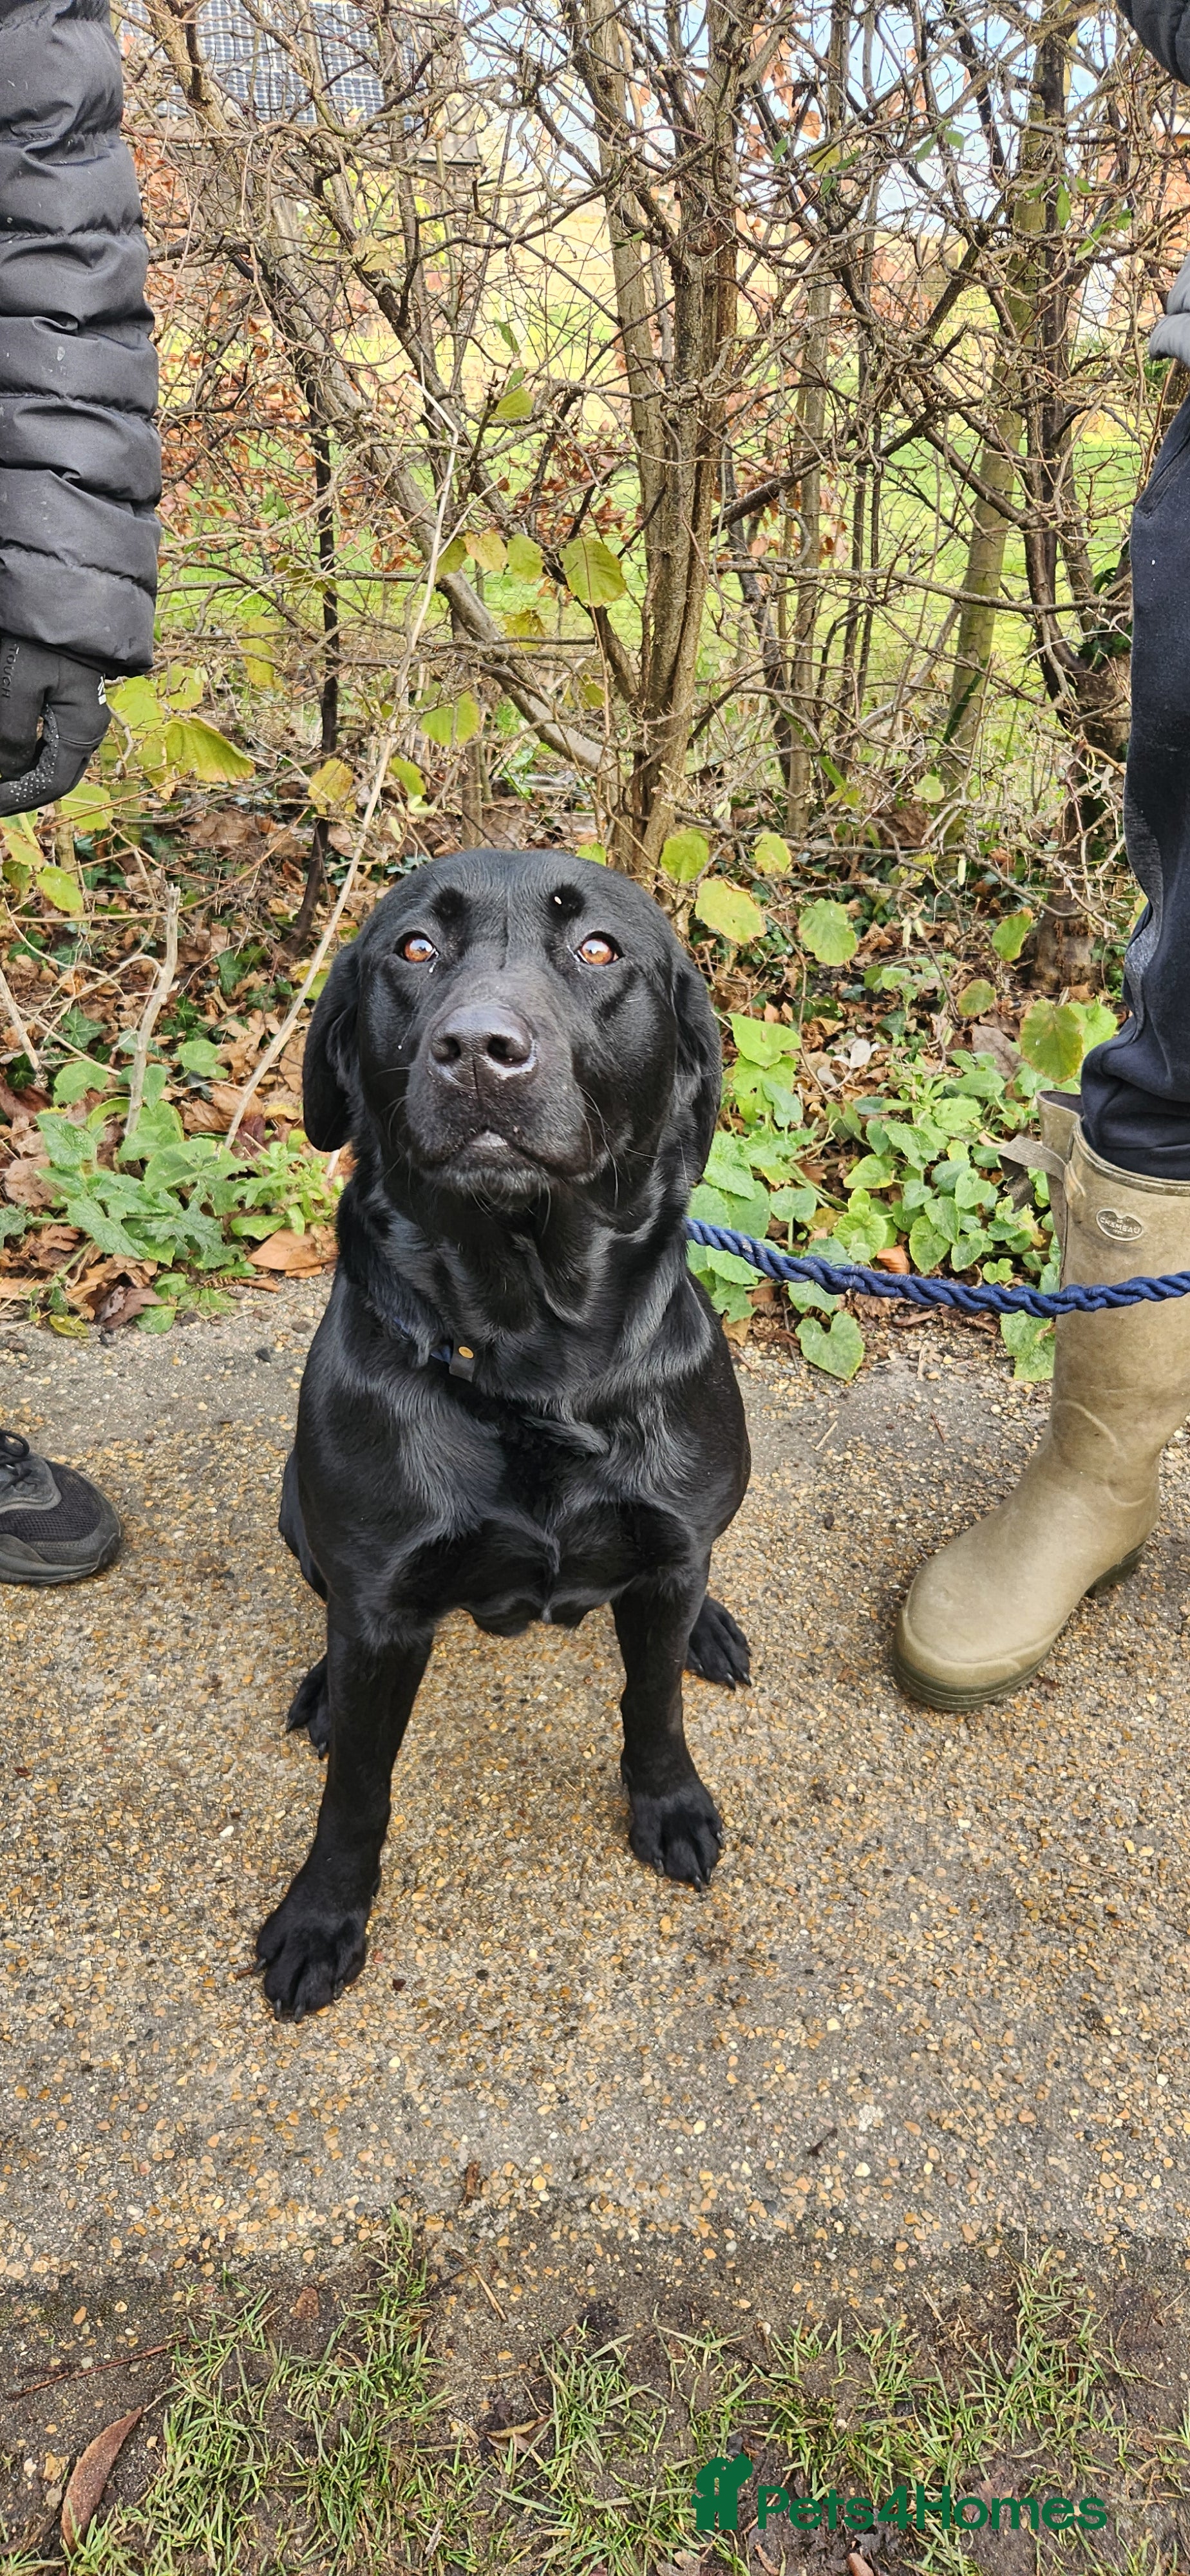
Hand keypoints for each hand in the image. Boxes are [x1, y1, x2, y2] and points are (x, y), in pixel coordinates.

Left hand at [0, 640, 110, 815]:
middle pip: (57, 777)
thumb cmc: (39, 637)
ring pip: (54, 759)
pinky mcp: (71, 699)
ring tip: (3, 775)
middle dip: (24, 791)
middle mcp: (88, 728)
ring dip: (26, 772)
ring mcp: (83, 714)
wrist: (66, 591)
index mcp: (81, 730)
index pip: (50, 784)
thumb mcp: (16, 686)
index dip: (18, 800)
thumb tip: (8, 772)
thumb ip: (11, 736)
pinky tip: (13, 750)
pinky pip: (52, 739)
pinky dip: (30, 751)